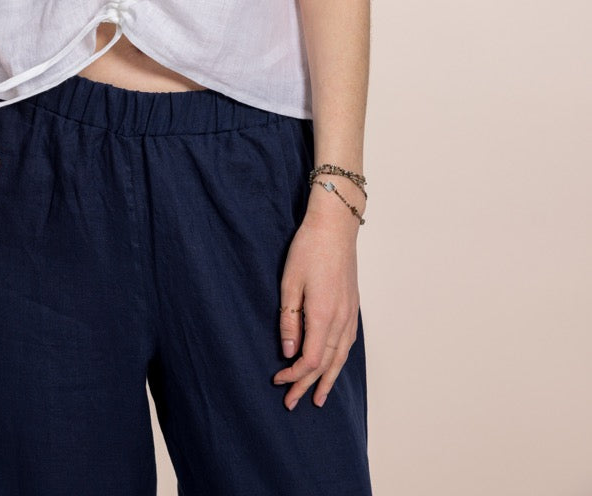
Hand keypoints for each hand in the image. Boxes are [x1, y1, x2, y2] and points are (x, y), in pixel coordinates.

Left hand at [272, 214, 360, 409]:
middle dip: (308, 385)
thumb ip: (289, 320)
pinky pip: (348, 343)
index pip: (310, 359)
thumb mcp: (290, 283)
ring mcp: (350, 313)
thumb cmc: (308, 249)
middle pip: (325, 363)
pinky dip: (340, 360)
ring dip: (328, 379)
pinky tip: (334, 365)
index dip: (294, 375)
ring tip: (319, 398)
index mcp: (323, 315)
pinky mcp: (353, 306)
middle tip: (293, 403)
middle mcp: (340, 319)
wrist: (335, 227)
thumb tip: (289, 353)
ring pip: (340, 356)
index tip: (278, 381)